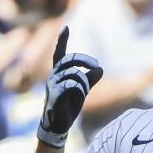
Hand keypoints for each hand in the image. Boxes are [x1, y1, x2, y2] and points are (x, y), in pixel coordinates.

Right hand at [37, 26, 102, 147]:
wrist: (58, 124)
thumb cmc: (68, 105)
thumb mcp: (82, 90)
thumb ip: (90, 79)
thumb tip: (100, 69)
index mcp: (58, 73)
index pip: (59, 54)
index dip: (62, 41)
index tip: (65, 27)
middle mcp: (53, 76)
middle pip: (70, 60)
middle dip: (85, 61)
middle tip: (97, 65)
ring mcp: (52, 85)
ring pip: (74, 74)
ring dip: (83, 82)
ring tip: (82, 92)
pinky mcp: (54, 95)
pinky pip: (71, 86)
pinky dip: (79, 91)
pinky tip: (76, 97)